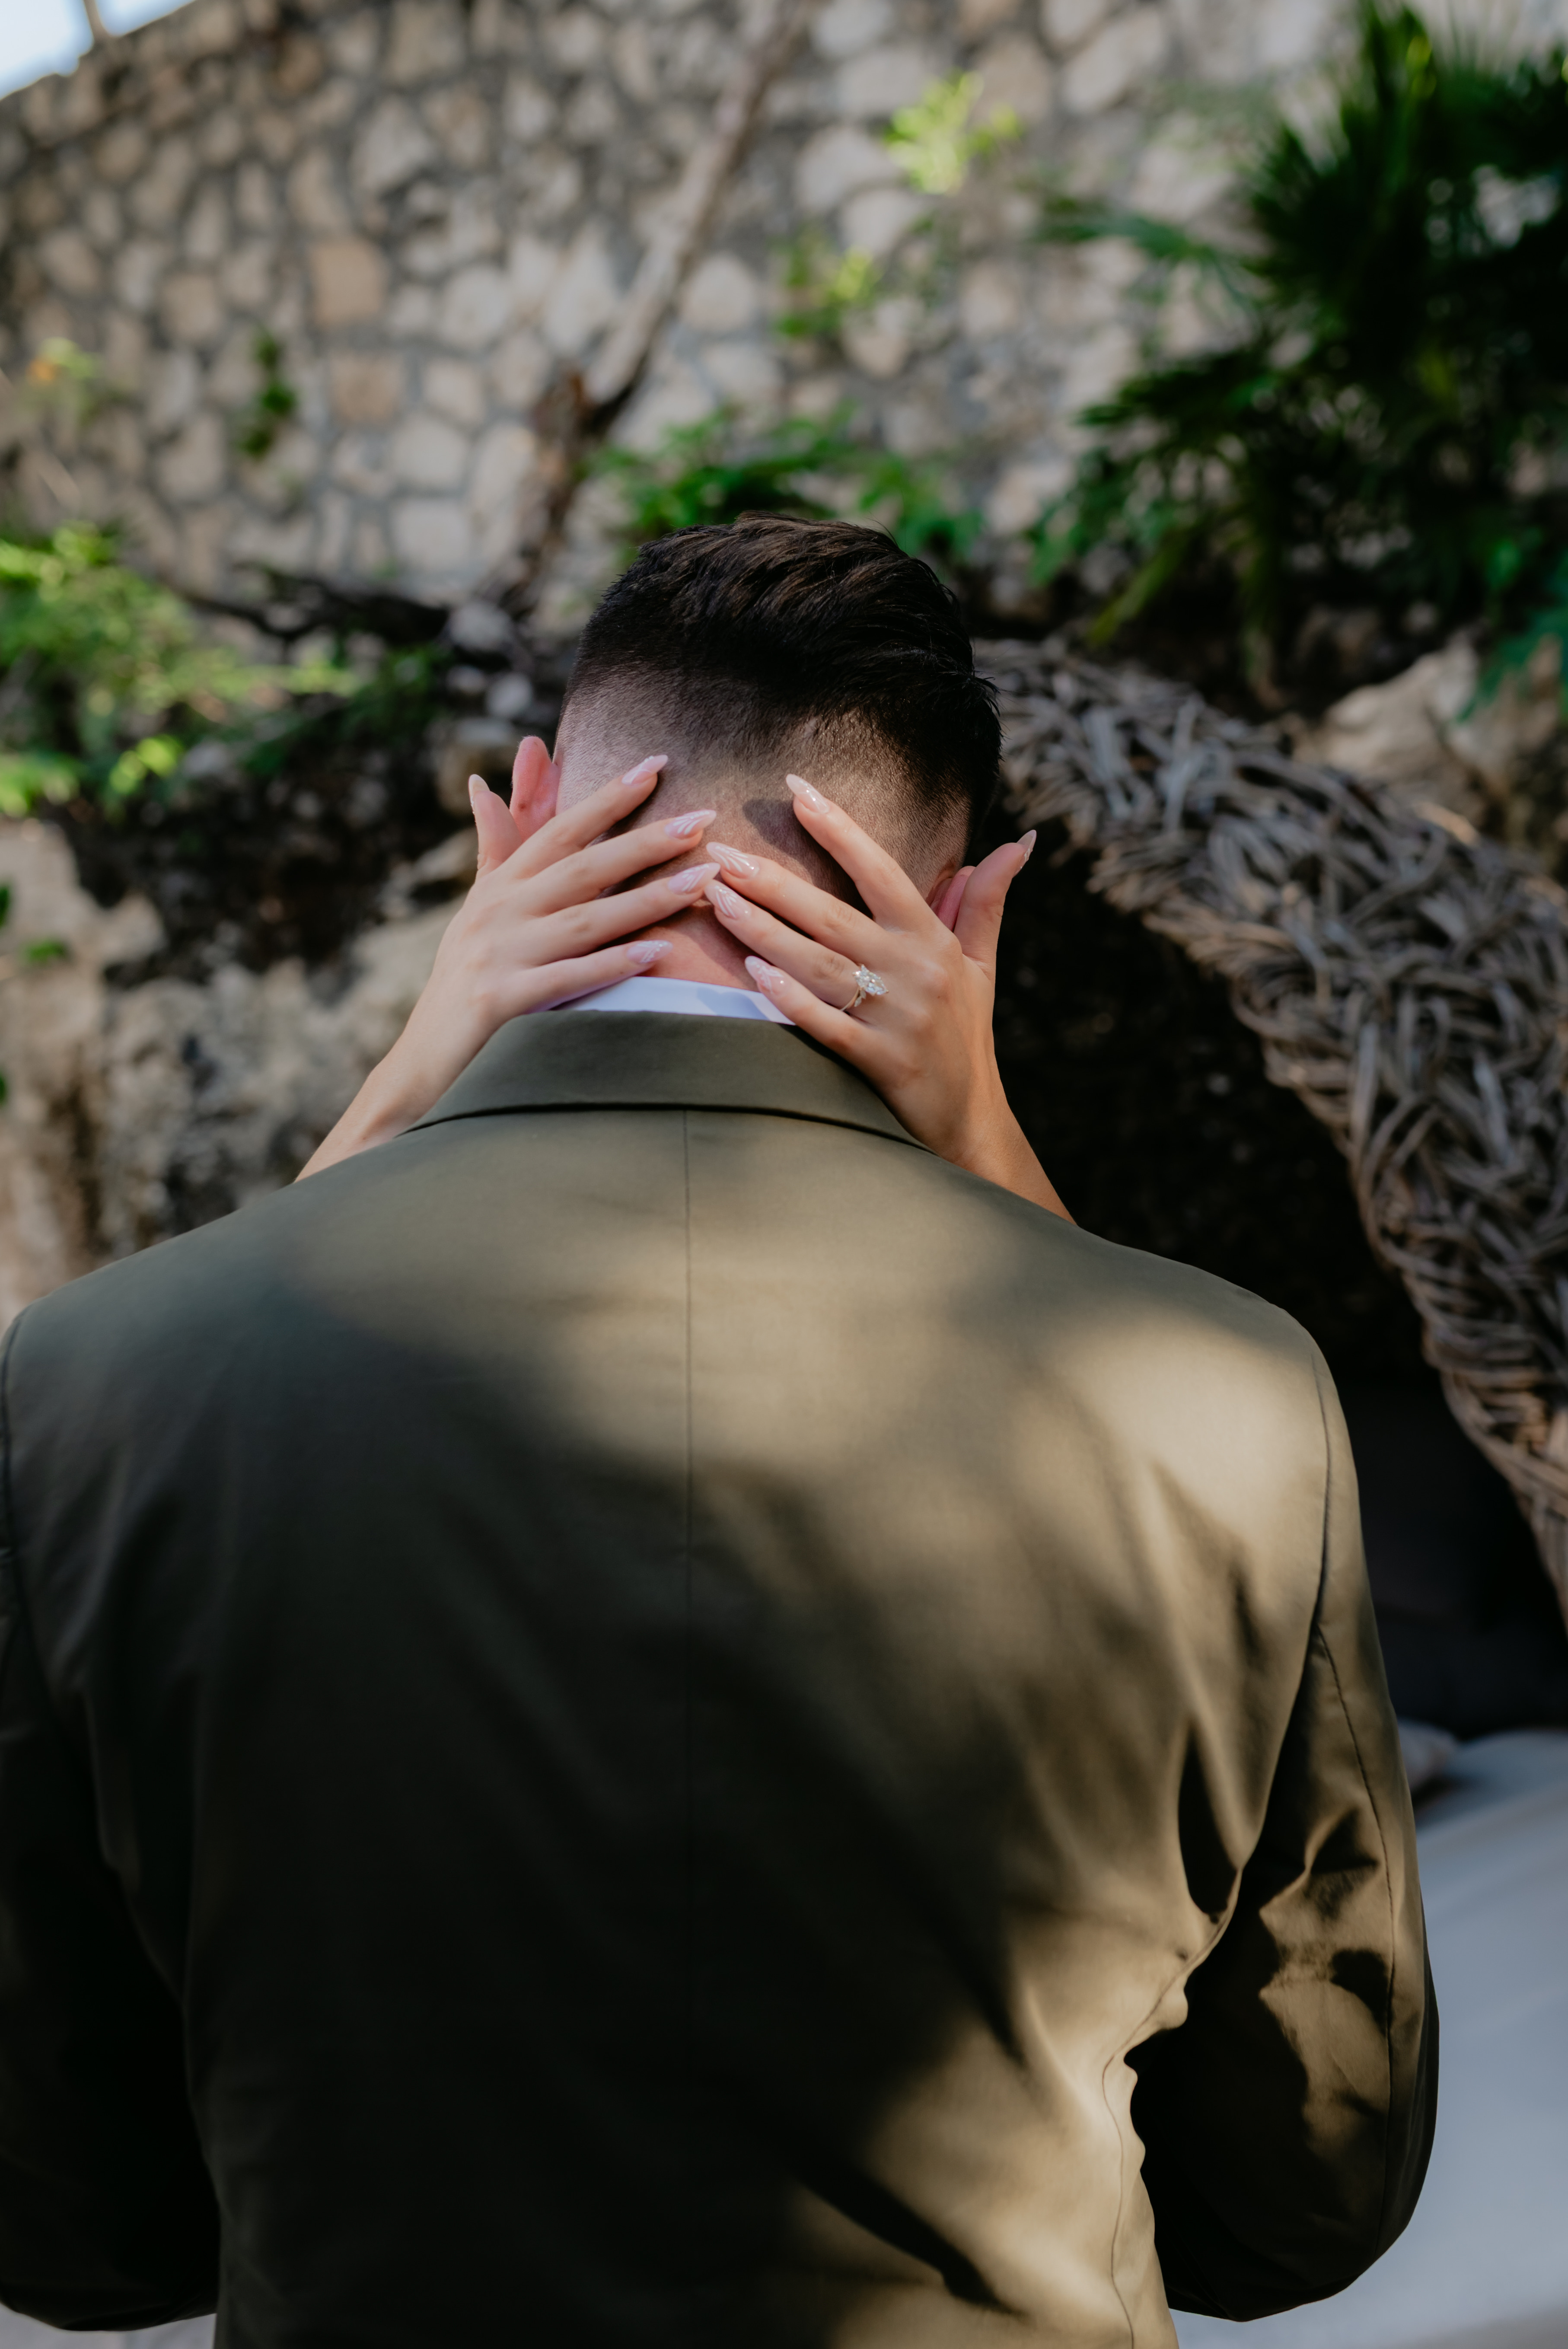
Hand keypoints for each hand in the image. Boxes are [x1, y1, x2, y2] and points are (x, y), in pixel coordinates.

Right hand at [298, 752, 716, 1176]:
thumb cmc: (462, 984)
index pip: (559, 829)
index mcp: (498, 887)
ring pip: (584, 920)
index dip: (607, 797)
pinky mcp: (500, 1002)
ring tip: (702, 880)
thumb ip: (494, 847)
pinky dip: (611, 965)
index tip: (657, 765)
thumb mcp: (476, 909)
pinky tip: (657, 954)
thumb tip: (483, 781)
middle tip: (703, 819)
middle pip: (582, 867)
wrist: (422, 1065)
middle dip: (644, 841)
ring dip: (647, 899)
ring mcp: (498, 956)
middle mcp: (497, 912)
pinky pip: (566, 979)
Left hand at [703, 773, 1070, 1219]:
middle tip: (719, 851)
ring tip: (715, 900)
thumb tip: (1020, 842)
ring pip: (819, 964)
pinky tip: (752, 973)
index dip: (838, 828)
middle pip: (832, 915)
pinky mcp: (881, 1063)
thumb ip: (985, 901)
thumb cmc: (965, 1036)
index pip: (880, 870)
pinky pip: (828, 1025)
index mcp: (933, 939)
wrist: (971, 1121)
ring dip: (763, 931)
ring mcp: (897, 1018)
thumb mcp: (982, 964)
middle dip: (772, 881)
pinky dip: (792, 1000)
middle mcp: (915, 971)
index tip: (795, 788)